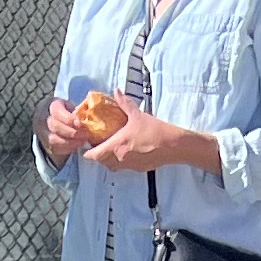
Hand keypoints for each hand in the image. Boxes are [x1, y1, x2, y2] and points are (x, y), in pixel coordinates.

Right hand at [39, 94, 93, 163]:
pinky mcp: (46, 144)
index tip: (81, 124)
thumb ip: (78, 110)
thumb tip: (92, 113)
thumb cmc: (66, 111)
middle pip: (55, 127)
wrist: (51, 119)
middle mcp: (44, 119)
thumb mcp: (71, 106)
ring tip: (82, 141)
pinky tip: (76, 146)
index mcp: (52, 106)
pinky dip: (67, 149)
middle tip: (85, 134)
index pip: (57, 112)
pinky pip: (55, 149)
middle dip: (72, 132)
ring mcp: (43, 133)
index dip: (69, 119)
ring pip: (54, 140)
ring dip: (71, 142)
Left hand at [83, 104, 206, 174]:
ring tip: (112, 147)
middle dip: (98, 154)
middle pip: (102, 161)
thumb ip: (124, 103)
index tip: (87, 145)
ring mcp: (130, 166)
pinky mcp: (139, 169)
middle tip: (99, 144)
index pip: (94, 155)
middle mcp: (120, 159)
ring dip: (109, 159)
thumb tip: (117, 91)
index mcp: (117, 145)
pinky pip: (125, 167)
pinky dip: (122, 161)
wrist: (173, 145)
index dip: (88, 152)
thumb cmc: (154, 130)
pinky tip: (128, 151)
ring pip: (113, 166)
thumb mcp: (138, 115)